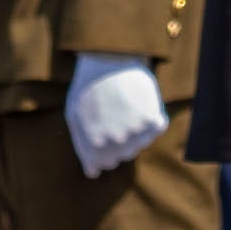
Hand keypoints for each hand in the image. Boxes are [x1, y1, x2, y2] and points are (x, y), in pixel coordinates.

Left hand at [62, 50, 169, 177]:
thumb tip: (93, 173)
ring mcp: (135, 132)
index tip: (101, 130)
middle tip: (112, 113)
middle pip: (122, 155)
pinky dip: (152, 119)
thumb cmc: (88, 86)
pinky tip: (141, 103)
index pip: (102, 164)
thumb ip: (82, 146)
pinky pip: (156, 129)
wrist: (109, 57)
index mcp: (94, 143)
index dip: (101, 149)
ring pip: (140, 144)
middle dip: (116, 139)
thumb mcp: (74, 115)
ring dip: (134, 129)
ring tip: (124, 106)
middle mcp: (115, 142)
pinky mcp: (152, 120)